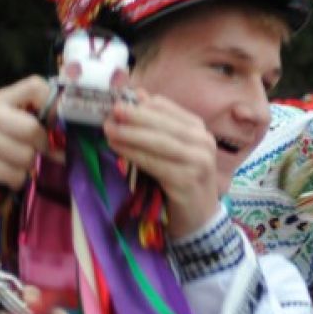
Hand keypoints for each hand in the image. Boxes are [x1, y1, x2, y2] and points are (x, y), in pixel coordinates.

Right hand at [0, 76, 53, 217]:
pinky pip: (17, 175)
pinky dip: (17, 181)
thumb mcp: (18, 133)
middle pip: (33, 128)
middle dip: (41, 148)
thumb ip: (42, 126)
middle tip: (32, 155)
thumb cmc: (0, 154)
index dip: (54, 106)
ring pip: (27, 155)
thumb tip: (73, 135)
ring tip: (12, 166)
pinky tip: (4, 178)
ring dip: (27, 168)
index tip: (56, 127)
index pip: (35, 86)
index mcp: (2, 99)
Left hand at [103, 90, 220, 238]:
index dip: (141, 103)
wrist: (199, 218)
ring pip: (160, 142)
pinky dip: (134, 154)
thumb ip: (156, 125)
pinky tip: (118, 148)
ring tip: (108, 129)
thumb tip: (137, 95)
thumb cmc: (180, 181)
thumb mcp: (170, 150)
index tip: (116, 101)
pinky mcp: (187, 181)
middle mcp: (203, 142)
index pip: (167, 108)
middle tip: (110, 111)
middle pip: (164, 123)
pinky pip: (156, 164)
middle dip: (134, 116)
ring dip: (131, 134)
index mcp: (198, 129)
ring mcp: (198, 162)